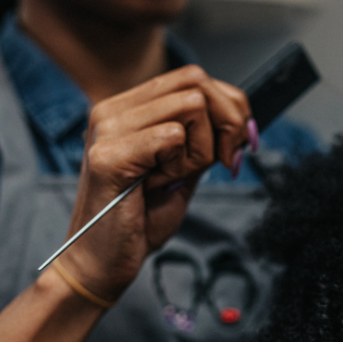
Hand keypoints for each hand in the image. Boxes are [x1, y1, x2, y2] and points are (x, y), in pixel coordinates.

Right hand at [58, 65, 250, 301]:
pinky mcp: (109, 155)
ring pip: (191, 105)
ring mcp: (107, 129)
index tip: (236, 147)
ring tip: (175, 178)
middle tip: (225, 161)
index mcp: (126, 108)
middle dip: (228, 122)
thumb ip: (202, 138)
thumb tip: (240, 116)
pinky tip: (159, 186)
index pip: (193, 77)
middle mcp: (112, 110)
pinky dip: (181, 165)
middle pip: (197, 82)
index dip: (229, 107)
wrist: (101, 264)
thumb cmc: (139, 221)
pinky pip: (173, 136)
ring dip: (201, 149)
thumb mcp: (182, 170)